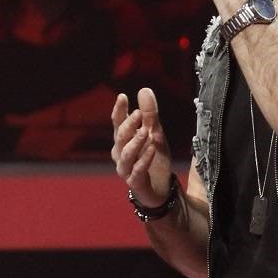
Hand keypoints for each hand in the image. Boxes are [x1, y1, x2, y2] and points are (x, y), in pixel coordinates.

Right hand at [111, 88, 173, 208]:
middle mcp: (120, 153)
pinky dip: (144, 159)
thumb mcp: (155, 133)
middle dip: (128, 125)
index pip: (118, 122)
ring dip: (135, 142)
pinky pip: (138, 170)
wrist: (159, 189)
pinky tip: (152, 149)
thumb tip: (144, 89)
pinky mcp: (135, 182)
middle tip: (138, 113)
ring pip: (127, 154)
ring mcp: (126, 168)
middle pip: (121, 137)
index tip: (122, 96)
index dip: (119, 110)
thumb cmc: (153, 158)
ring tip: (145, 131)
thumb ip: (149, 114)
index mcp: (123, 140)